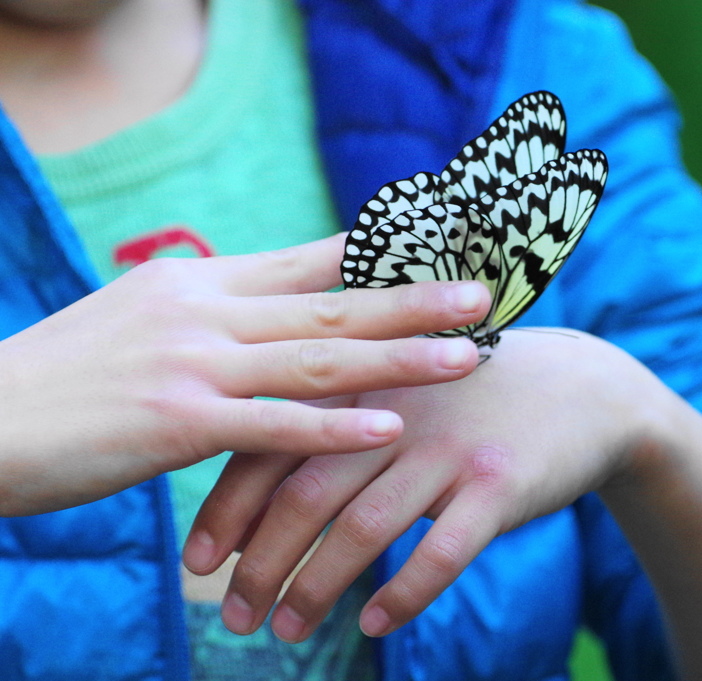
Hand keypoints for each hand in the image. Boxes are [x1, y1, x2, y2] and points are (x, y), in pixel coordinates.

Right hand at [0, 233, 490, 515]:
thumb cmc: (70, 375)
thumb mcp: (146, 318)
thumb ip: (216, 311)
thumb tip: (280, 310)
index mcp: (200, 281)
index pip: (306, 260)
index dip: (378, 255)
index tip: (438, 246)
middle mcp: (205, 311)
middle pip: (331, 304)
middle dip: (414, 300)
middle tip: (483, 294)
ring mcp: (194, 365)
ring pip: (318, 358)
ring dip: (400, 357)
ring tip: (467, 355)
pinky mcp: (177, 423)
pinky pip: (274, 426)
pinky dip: (334, 427)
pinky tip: (389, 428)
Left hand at [184, 329, 670, 641]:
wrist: (585, 389)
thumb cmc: (475, 397)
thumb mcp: (406, 386)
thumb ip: (342, 417)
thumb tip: (264, 488)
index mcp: (364, 380)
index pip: (274, 446)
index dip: (227, 508)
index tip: (197, 564)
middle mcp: (397, 409)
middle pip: (306, 493)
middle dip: (260, 562)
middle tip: (234, 616)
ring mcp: (449, 445)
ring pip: (363, 527)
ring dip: (315, 588)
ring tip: (285, 631)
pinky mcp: (498, 482)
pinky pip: (440, 552)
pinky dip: (401, 594)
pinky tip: (374, 624)